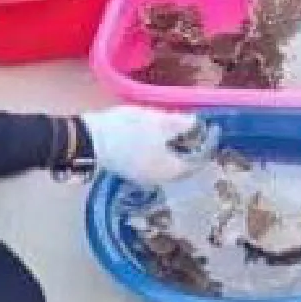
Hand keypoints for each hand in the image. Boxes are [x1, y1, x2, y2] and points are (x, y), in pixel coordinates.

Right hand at [81, 106, 206, 185]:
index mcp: (168, 170)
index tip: (212, 131)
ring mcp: (142, 177)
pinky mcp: (129, 170)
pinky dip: (162, 152)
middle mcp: (157, 179)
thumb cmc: (126, 130)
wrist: (88, 139)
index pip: (195, 163)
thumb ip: (179, 124)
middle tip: (197, 131)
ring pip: (167, 166)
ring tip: (180, 132)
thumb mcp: (156, 121)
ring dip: (176, 151)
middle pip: (181, 167)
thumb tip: (196, 124)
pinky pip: (154, 163)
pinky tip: (159, 138)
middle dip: (190, 150)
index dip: (205, 146)